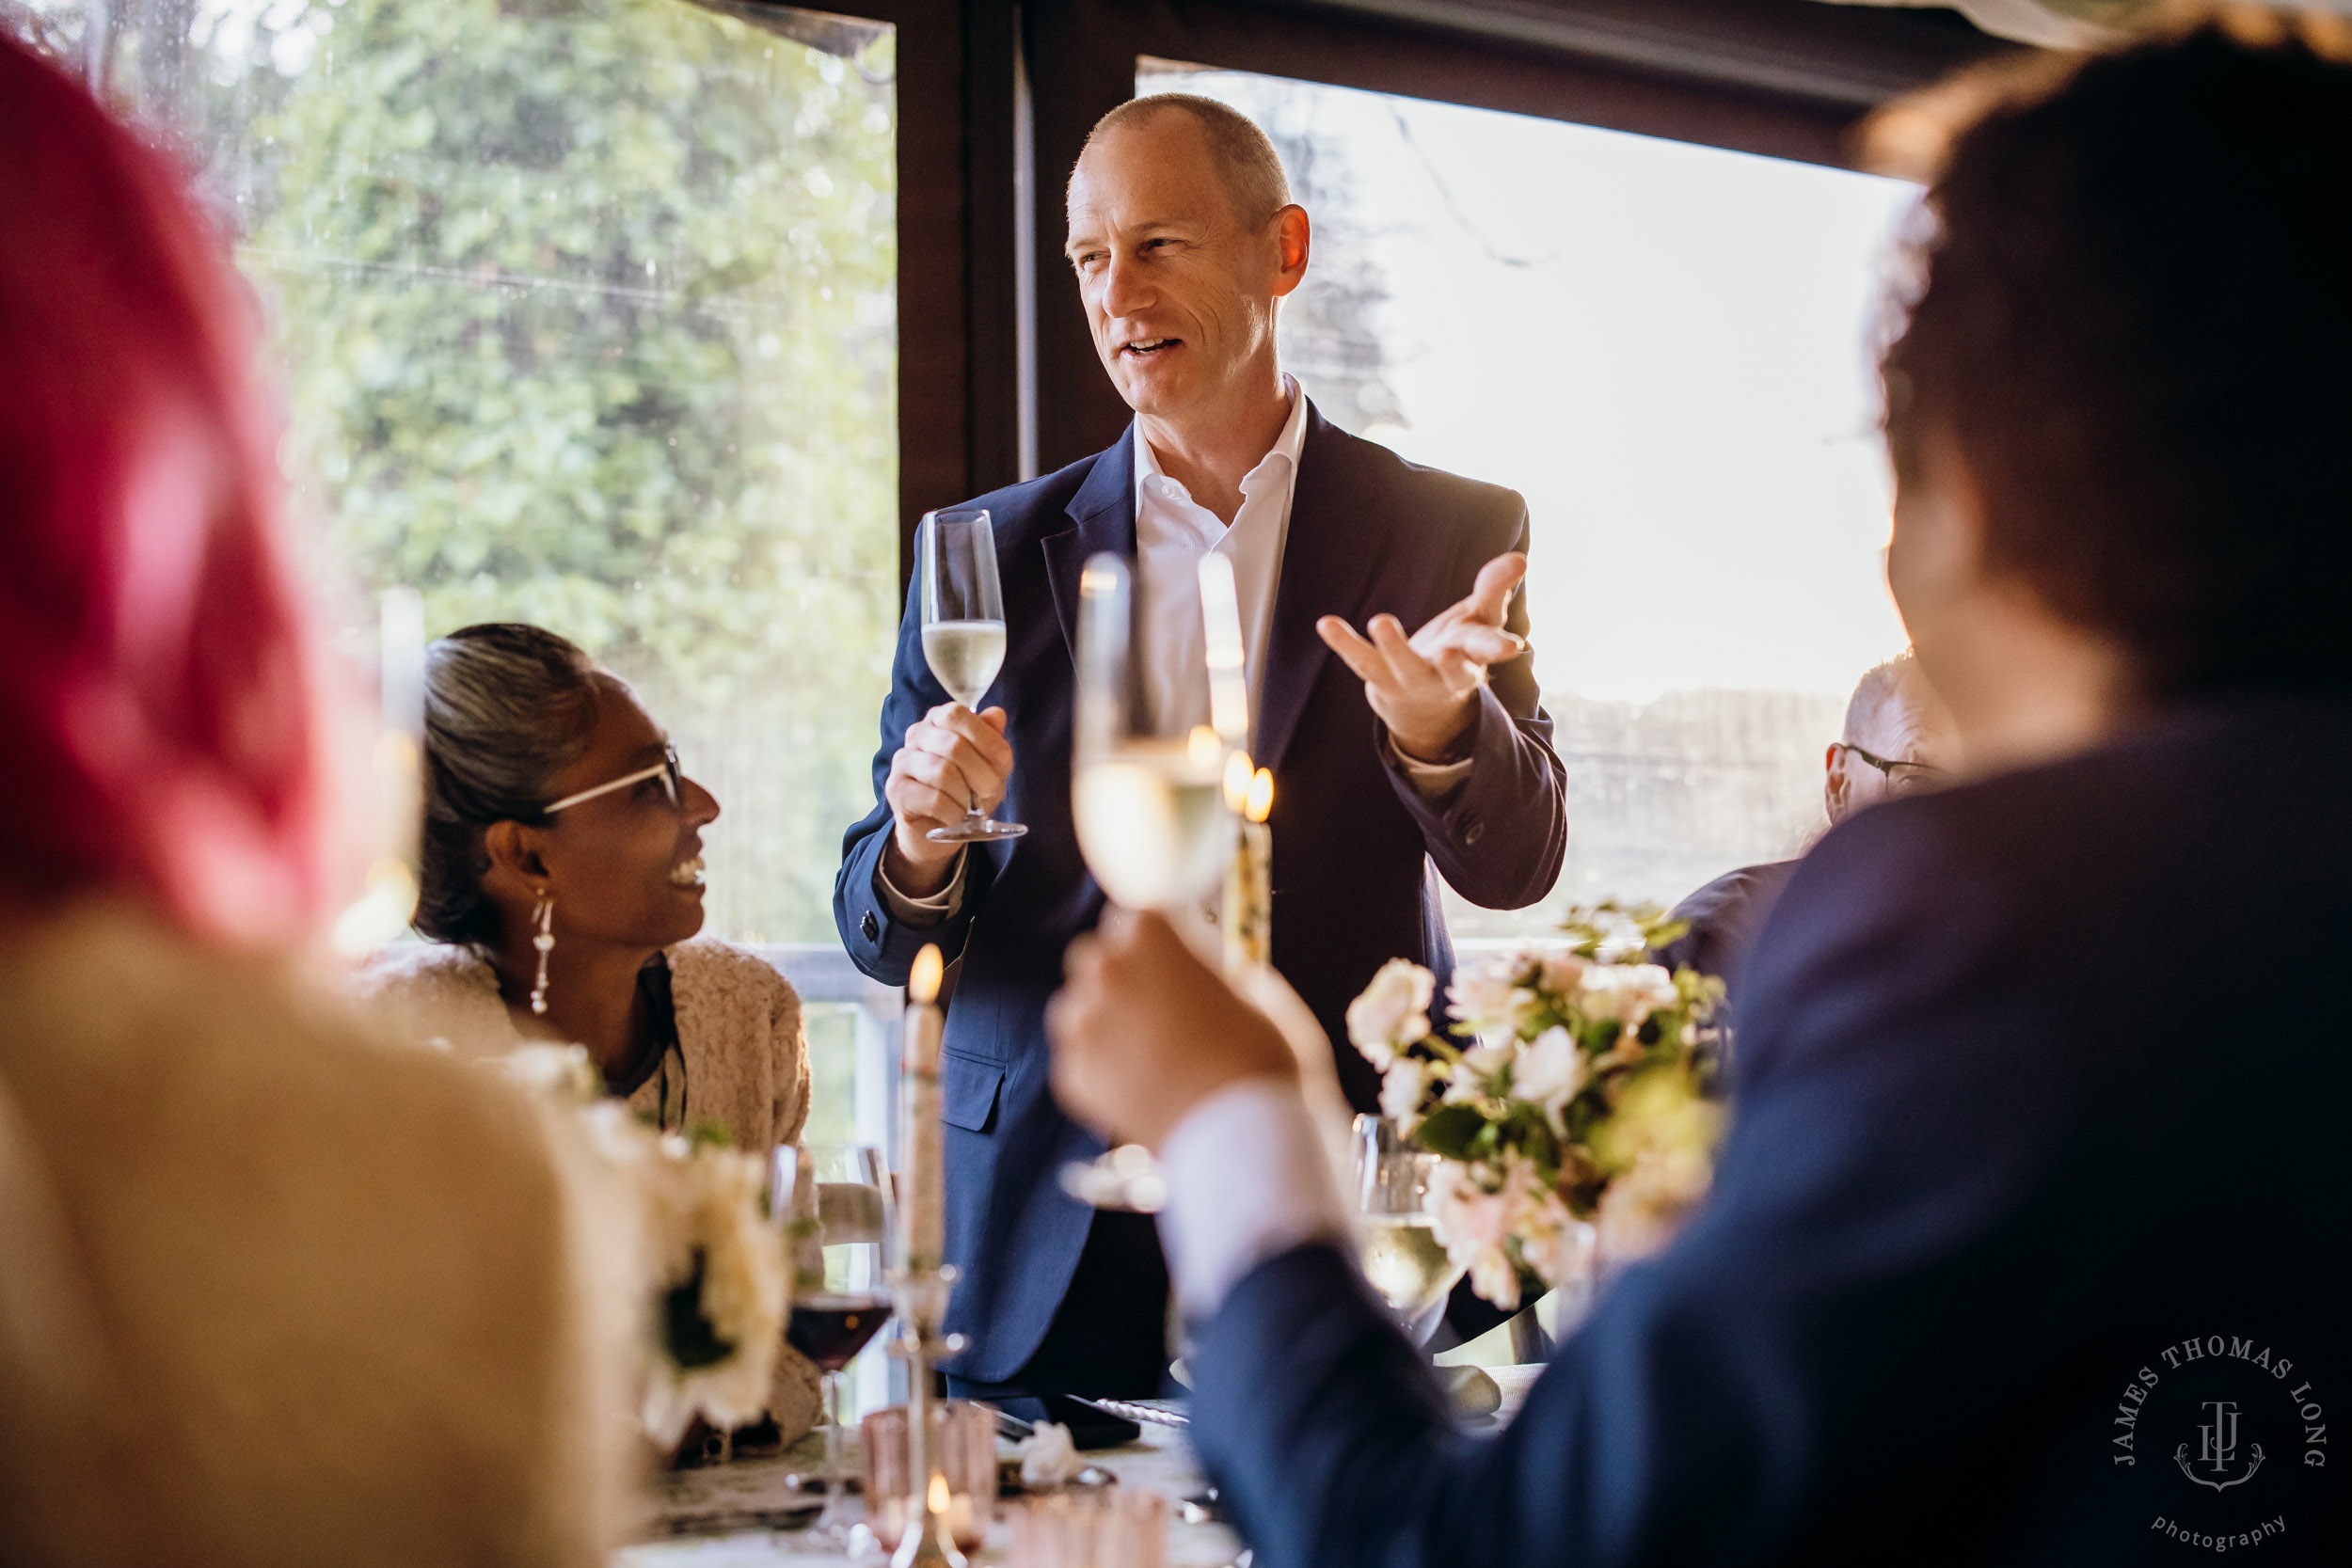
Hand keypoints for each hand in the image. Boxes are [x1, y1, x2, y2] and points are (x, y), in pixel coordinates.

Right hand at [882, 703, 1013, 890]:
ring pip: (942, 772)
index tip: (1001, 763)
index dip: (984, 739)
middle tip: (988, 793)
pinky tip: (955, 816)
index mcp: (940, 719)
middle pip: (954, 745)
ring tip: (969, 807)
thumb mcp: (991, 765)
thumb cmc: (968, 788)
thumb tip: (996, 715)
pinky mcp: (895, 789)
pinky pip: (933, 799)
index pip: (957, 714)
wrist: (940, 825)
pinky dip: (953, 812)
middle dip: (981, 775)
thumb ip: (994, 739)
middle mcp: (917, 733)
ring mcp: (902, 761)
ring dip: (965, 796)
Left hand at [1047, 909, 1295, 1150]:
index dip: (1155, 940)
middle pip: (1095, 955)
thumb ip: (1230, 978)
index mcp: (1151, 937)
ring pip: (1076, 1007)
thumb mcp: (1263, 1000)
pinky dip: (1100, 1068)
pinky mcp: (1073, 1075)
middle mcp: (1106, 971)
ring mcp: (1084, 1024)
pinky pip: (1078, 1058)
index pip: (1135, 917)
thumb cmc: (1260, 1060)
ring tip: (1145, 1051)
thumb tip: (1228, 981)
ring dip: (1102, 1019)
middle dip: (1120, 973)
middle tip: (1157, 1004)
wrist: (1238, 1139)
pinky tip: (1137, 1086)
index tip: (1172, 958)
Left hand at [1316, 551, 1528, 762]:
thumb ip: (1495, 589)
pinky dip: (1343, 642)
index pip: (1487, 650)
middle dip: (1451, 664)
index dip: (1498, 647)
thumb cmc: (1458, 649)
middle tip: (1447, 652)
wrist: (1422, 703)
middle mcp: (1443, 674)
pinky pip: (1360, 661)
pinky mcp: (1378, 677)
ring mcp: (1409, 679)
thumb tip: (1520, 558)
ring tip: (1381, 621)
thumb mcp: (1479, 620)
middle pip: (1450, 671)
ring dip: (1393, 647)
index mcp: (1472, 657)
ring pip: (1402, 668)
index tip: (1511, 646)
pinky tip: (1325, 623)